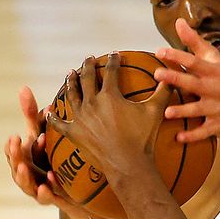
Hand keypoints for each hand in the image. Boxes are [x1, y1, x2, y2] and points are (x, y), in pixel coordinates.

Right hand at [5, 86, 78, 211]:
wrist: (73, 188)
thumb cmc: (51, 156)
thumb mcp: (42, 134)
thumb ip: (32, 115)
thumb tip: (24, 88)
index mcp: (24, 158)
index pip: (12, 152)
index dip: (12, 146)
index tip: (16, 135)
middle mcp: (27, 174)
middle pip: (16, 167)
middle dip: (15, 156)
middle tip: (17, 145)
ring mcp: (37, 187)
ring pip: (26, 184)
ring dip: (24, 176)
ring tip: (25, 167)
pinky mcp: (52, 199)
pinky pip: (47, 198)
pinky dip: (46, 191)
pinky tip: (50, 183)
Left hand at [46, 53, 172, 173]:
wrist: (127, 164)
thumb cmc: (142, 138)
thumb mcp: (156, 111)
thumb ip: (163, 92)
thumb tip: (170, 76)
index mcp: (110, 95)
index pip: (111, 71)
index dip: (113, 60)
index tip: (114, 54)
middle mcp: (91, 103)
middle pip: (87, 79)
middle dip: (88, 66)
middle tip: (89, 59)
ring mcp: (80, 118)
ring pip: (71, 95)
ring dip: (70, 82)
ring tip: (70, 74)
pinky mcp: (73, 133)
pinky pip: (59, 123)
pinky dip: (53, 116)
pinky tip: (49, 110)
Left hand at [153, 18, 219, 142]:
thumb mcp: (213, 59)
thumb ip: (194, 42)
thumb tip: (178, 22)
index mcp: (214, 71)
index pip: (194, 61)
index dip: (178, 55)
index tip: (160, 51)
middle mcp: (216, 89)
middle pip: (194, 83)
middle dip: (177, 78)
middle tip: (158, 74)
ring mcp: (218, 108)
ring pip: (199, 109)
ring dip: (184, 110)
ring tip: (168, 112)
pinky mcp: (219, 125)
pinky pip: (205, 131)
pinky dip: (193, 136)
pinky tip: (178, 138)